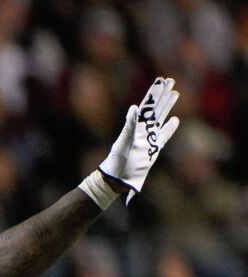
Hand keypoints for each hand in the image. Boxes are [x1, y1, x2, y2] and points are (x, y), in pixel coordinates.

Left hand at [99, 76, 179, 194]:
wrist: (119, 178)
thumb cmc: (119, 160)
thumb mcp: (124, 141)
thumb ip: (130, 125)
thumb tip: (133, 107)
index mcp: (136, 126)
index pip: (147, 105)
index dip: (154, 93)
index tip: (161, 80)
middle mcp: (143, 129)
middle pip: (155, 108)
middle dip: (163, 94)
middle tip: (171, 80)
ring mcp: (149, 138)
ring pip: (161, 118)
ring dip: (168, 106)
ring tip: (175, 93)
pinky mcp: (154, 149)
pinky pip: (164, 135)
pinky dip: (170, 128)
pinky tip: (175, 119)